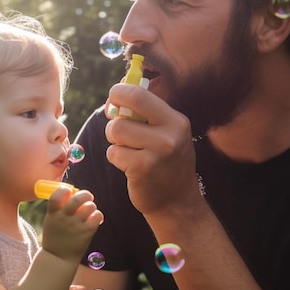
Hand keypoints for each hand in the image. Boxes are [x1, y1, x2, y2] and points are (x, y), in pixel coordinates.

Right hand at [41, 188, 103, 261]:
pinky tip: (93, 219)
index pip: (56, 196)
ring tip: (89, 210)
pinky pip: (97, 216)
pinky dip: (97, 215)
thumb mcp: (51, 220)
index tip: (68, 190)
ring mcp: (76, 226)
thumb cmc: (56, 235)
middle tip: (87, 196)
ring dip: (91, 205)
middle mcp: (64, 219)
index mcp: (53, 214)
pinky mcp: (87, 232)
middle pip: (77, 199)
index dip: (64, 190)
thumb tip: (73, 191)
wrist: (58, 258)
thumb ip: (60, 207)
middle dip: (85, 194)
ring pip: (90, 206)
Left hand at [104, 83, 200, 214]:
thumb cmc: (165, 163)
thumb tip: (119, 87)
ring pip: (115, 131)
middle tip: (116, 127)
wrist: (177, 202)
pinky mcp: (143, 168)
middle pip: (123, 112)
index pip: (140, 93)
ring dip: (114, 141)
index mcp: (176, 120)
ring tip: (127, 150)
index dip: (119, 93)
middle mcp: (170, 134)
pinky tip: (129, 166)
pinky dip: (116, 158)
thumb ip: (147, 113)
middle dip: (113, 117)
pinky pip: (113, 153)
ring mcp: (158, 152)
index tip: (115, 100)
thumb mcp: (166, 134)